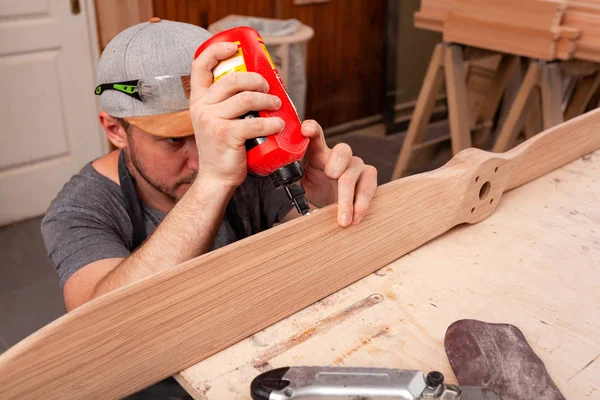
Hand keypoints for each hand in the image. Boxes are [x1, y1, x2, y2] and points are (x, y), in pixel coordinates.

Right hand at [189, 42, 284, 187]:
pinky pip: (255, 123)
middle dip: (257, 80)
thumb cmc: (222, 149)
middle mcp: (201, 107)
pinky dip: (272, 124)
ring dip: (268, 100)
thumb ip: (225, 103)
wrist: (216, 178)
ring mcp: (212, 121)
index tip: (234, 47)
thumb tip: (254, 83)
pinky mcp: (225, 135)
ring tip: (277, 106)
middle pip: (233, 79)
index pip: (200, 65)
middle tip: (269, 88)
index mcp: (198, 100)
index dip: (217, 50)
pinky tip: (279, 125)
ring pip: (247, 98)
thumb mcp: (215, 120)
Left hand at [300, 120, 377, 226]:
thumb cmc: (318, 190)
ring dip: (348, 198)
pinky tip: (355, 218)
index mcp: (319, 153)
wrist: (333, 205)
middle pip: (342, 150)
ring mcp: (356, 164)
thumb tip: (281, 180)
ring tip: (343, 219)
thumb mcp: (302, 186)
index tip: (306, 129)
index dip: (312, 129)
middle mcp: (339, 155)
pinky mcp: (368, 176)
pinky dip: (361, 204)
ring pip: (355, 172)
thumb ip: (293, 180)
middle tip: (330, 177)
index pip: (316, 136)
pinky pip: (369, 186)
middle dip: (336, 164)